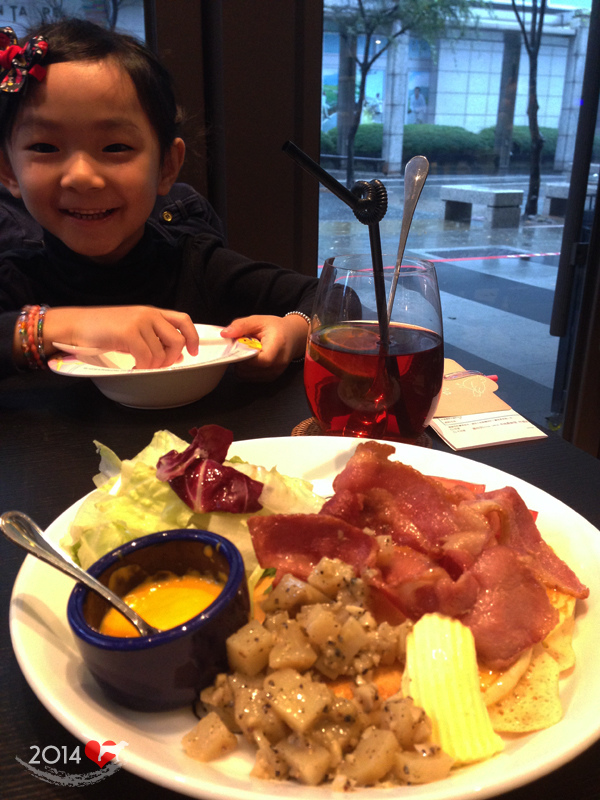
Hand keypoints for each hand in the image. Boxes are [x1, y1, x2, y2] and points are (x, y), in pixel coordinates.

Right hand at [43, 306, 198, 368]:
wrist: (77, 324)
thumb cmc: (102, 328)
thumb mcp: (132, 326)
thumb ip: (153, 335)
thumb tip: (175, 353)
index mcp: (152, 312)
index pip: (183, 320)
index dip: (193, 337)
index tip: (193, 352)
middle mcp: (149, 314)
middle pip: (177, 340)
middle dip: (171, 358)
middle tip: (158, 366)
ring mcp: (139, 322)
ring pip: (161, 353)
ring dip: (152, 366)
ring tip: (139, 366)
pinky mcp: (128, 333)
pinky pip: (146, 358)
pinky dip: (142, 368)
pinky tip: (132, 367)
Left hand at [221, 314, 308, 380]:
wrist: (293, 337)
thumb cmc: (276, 328)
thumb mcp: (258, 320)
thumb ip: (241, 326)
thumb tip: (225, 334)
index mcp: (278, 346)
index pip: (261, 360)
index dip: (245, 357)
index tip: (238, 347)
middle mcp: (278, 363)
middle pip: (250, 370)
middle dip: (239, 359)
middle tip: (240, 347)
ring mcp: (275, 373)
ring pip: (247, 376)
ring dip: (241, 365)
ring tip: (247, 352)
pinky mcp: (270, 378)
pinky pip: (250, 378)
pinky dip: (246, 370)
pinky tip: (251, 359)